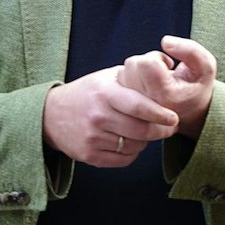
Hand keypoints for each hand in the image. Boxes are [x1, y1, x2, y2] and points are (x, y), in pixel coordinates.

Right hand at [42, 65, 178, 167]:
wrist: (51, 115)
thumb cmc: (88, 93)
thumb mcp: (107, 77)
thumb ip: (134, 75)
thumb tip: (166, 64)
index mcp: (105, 93)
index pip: (138, 106)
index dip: (160, 114)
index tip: (174, 118)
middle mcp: (98, 116)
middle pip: (140, 131)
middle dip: (161, 131)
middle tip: (170, 128)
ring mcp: (92, 138)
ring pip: (134, 146)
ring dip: (145, 141)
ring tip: (146, 132)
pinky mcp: (89, 156)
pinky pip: (123, 159)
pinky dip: (132, 153)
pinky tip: (130, 142)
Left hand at [116, 35, 216, 138]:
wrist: (189, 111)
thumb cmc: (196, 85)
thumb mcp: (206, 66)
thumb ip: (191, 50)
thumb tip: (165, 41)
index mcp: (166, 95)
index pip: (147, 63)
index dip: (157, 57)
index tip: (168, 65)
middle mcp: (147, 104)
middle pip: (133, 65)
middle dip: (145, 61)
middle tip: (160, 72)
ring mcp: (134, 109)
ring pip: (123, 71)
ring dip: (136, 69)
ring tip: (153, 79)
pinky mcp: (126, 109)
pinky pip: (118, 80)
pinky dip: (128, 77)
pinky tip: (143, 85)